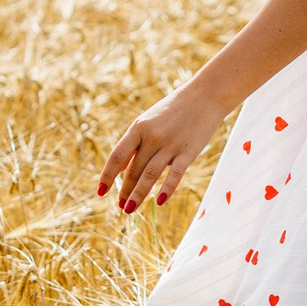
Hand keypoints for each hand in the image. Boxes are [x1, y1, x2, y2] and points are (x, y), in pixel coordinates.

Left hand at [96, 84, 229, 214]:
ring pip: (149, 175)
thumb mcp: (149, 121)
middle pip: (133, 170)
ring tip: (129, 210)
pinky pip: (175, 174)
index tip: (100, 191)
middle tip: (121, 207)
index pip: (117, 156)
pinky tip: (158, 203)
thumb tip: (120, 168)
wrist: (205, 95)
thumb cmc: (174, 110)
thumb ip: (136, 144)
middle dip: (125, 190)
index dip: (107, 175)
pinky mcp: (188, 152)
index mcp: (138, 128)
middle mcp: (151, 137)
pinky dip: (166, 189)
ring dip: (138, 195)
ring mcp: (170, 144)